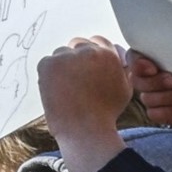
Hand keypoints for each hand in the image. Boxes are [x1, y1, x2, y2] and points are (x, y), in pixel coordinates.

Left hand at [39, 36, 131, 171]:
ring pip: (62, 53)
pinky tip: (58, 90)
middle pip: (79, 44)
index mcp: (108, 54)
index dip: (93, 56)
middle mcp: (88, 51)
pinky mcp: (49, 65)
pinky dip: (49, 74)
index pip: (99, 41)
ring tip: (68, 88)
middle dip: (77, 58)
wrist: (85, 129)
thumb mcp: (125, 89)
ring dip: (63, 65)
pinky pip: (47, 62)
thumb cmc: (106, 114)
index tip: (89, 67)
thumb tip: (117, 55)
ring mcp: (66, 57)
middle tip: (77, 79)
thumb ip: (121, 68)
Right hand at [128, 51, 171, 127]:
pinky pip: (153, 114)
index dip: (139, 65)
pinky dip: (166, 112)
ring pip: (146, 98)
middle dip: (155, 82)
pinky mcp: (159, 111)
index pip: (134, 58)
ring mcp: (151, 94)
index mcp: (150, 56)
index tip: (153, 69)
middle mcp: (146, 75)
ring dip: (165, 97)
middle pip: (138, 81)